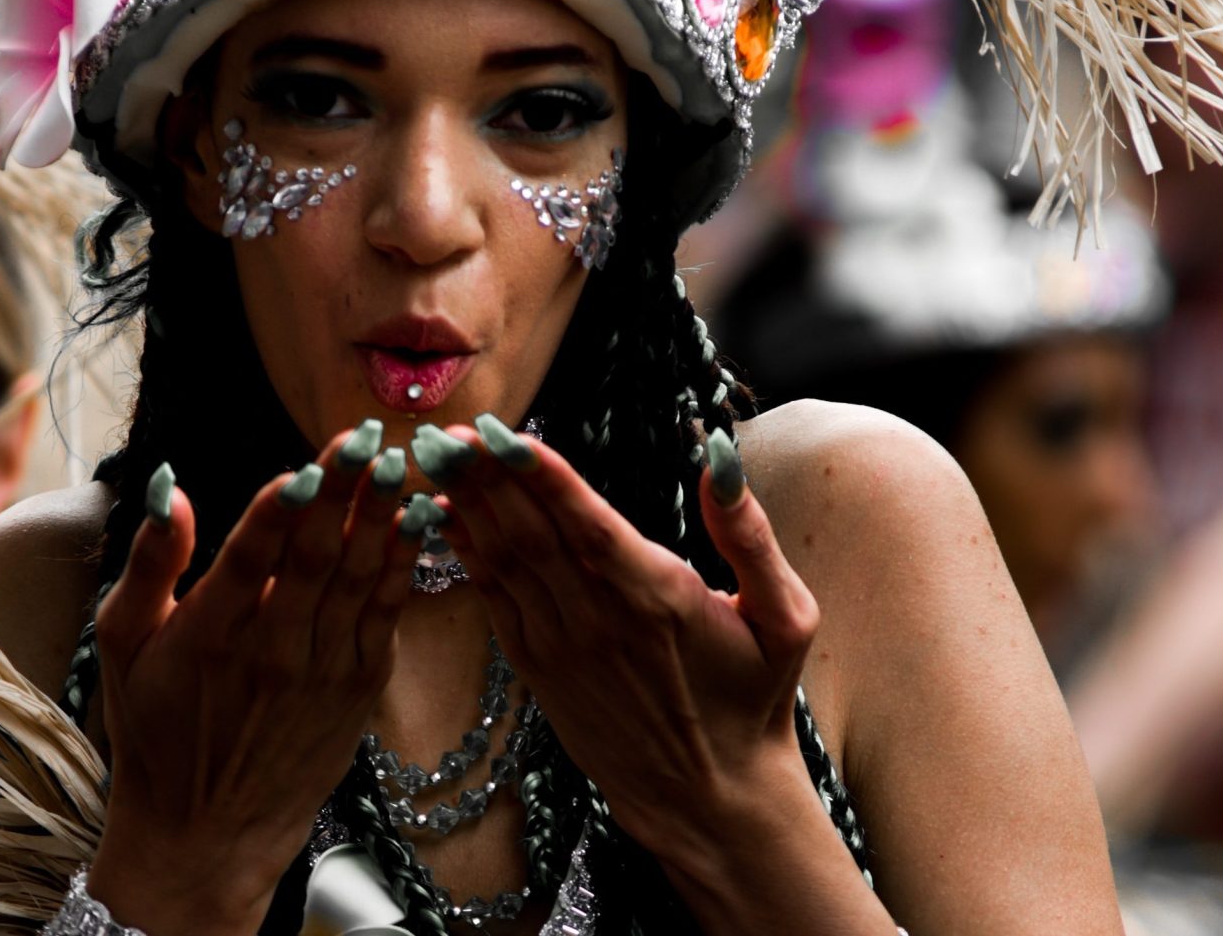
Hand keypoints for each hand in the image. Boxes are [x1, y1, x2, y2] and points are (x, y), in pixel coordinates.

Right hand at [86, 427, 418, 932]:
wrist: (208, 834)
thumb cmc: (155, 730)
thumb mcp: (123, 645)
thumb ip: (150, 563)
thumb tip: (167, 488)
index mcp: (210, 634)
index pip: (252, 557)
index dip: (283, 508)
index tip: (311, 462)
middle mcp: (273, 651)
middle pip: (318, 556)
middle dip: (348, 491)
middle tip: (372, 435)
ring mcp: (323, 671)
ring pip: (362, 579)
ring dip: (386, 516)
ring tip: (404, 462)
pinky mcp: (359, 688)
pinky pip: (388, 613)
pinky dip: (405, 563)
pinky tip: (420, 518)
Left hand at [418, 419, 822, 870]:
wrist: (709, 796)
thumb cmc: (752, 698)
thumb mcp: (785, 618)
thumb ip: (750, 536)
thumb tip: (719, 458)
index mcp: (659, 599)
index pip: (588, 526)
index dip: (542, 478)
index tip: (502, 433)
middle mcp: (600, 622)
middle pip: (532, 534)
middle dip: (486, 476)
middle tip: (447, 427)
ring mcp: (562, 648)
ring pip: (505, 562)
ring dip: (468, 505)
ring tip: (436, 453)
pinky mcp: (538, 670)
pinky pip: (494, 600)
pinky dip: (467, 554)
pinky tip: (447, 513)